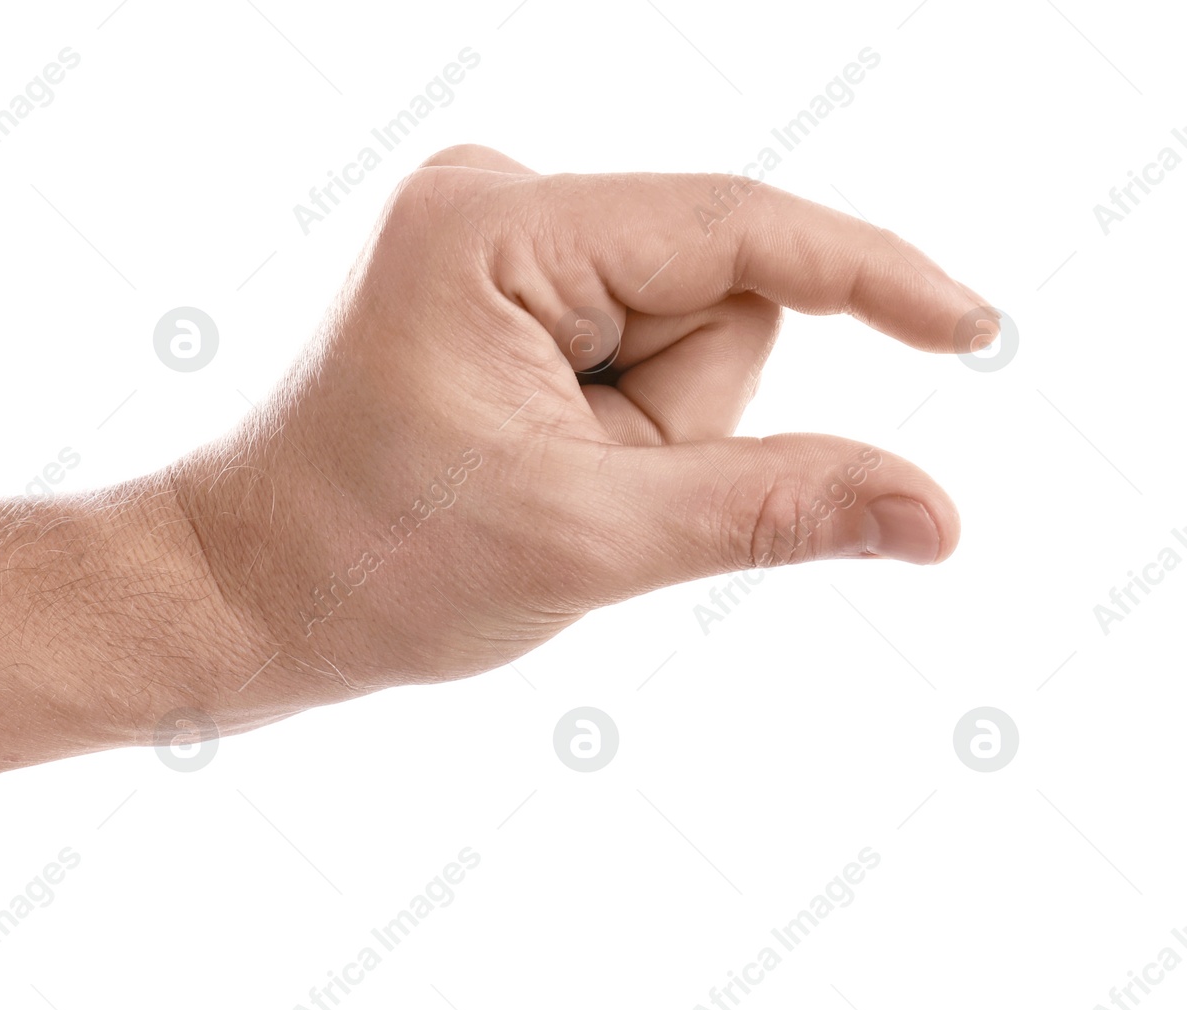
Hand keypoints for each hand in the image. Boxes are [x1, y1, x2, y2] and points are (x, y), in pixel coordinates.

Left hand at [177, 144, 990, 724]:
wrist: (250, 592)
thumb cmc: (373, 565)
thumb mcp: (585, 541)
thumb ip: (768, 508)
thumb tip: (933, 511)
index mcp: (495, 228)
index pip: (738, 231)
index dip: (871, 276)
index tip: (976, 329)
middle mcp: (493, 200)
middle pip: (713, 294)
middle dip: (675, 416)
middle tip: (565, 490)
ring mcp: (495, 236)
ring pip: (680, 331)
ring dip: (639, 432)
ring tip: (530, 481)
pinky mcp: (501, 282)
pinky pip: (634, 344)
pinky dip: (615, 422)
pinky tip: (523, 459)